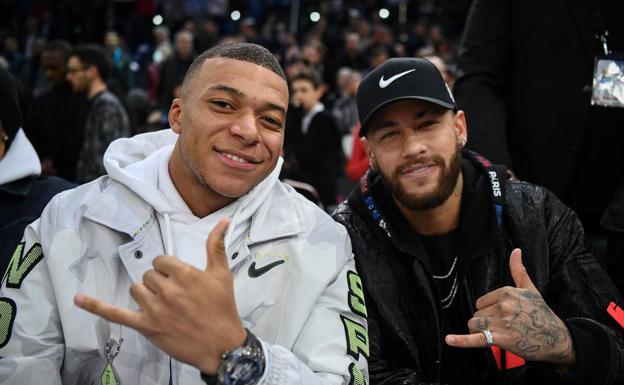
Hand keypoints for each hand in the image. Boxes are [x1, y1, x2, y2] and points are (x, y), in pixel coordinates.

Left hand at [74, 218, 245, 373]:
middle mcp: (167, 290)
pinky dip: (95, 306)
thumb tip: (223, 222)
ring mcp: (154, 309)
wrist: (221, 345)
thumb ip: (217, 246)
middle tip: (177, 296)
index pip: (161, 261)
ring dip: (146, 294)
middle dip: (160, 282)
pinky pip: (116, 314)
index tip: (178, 278)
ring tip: (163, 304)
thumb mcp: (222, 275)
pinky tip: (79, 298)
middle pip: (149, 275)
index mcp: (185, 274)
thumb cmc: (223, 310)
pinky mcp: (146, 326)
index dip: (169, 268)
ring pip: (137, 289)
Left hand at [445, 249, 576, 367]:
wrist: (555, 338)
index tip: (503, 315)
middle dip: (486, 321)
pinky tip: (449, 339)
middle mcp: (502, 306)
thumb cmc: (541, 314)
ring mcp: (500, 323)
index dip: (489, 310)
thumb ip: (518, 270)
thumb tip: (516, 250)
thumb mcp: (530, 289)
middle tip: (504, 326)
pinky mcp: (500, 339)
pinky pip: (475, 339)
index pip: (481, 302)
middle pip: (477, 313)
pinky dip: (461, 340)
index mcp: (506, 292)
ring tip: (498, 334)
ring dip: (482, 331)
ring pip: (474, 324)